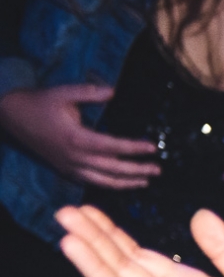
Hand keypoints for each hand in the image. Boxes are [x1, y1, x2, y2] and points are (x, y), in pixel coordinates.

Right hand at [0, 84, 159, 188]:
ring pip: (103, 181)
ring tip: (145, 181)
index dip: (134, 148)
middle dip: (137, 171)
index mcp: (76, 138)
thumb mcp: (62, 92)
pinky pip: (91, 182)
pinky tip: (123, 184)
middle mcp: (75, 157)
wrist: (12, 118)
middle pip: (113, 169)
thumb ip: (88, 93)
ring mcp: (70, 167)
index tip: (152, 147)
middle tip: (157, 170)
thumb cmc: (39, 103)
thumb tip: (112, 91)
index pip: (113, 147)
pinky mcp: (65, 171)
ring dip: (126, 183)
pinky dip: (109, 185)